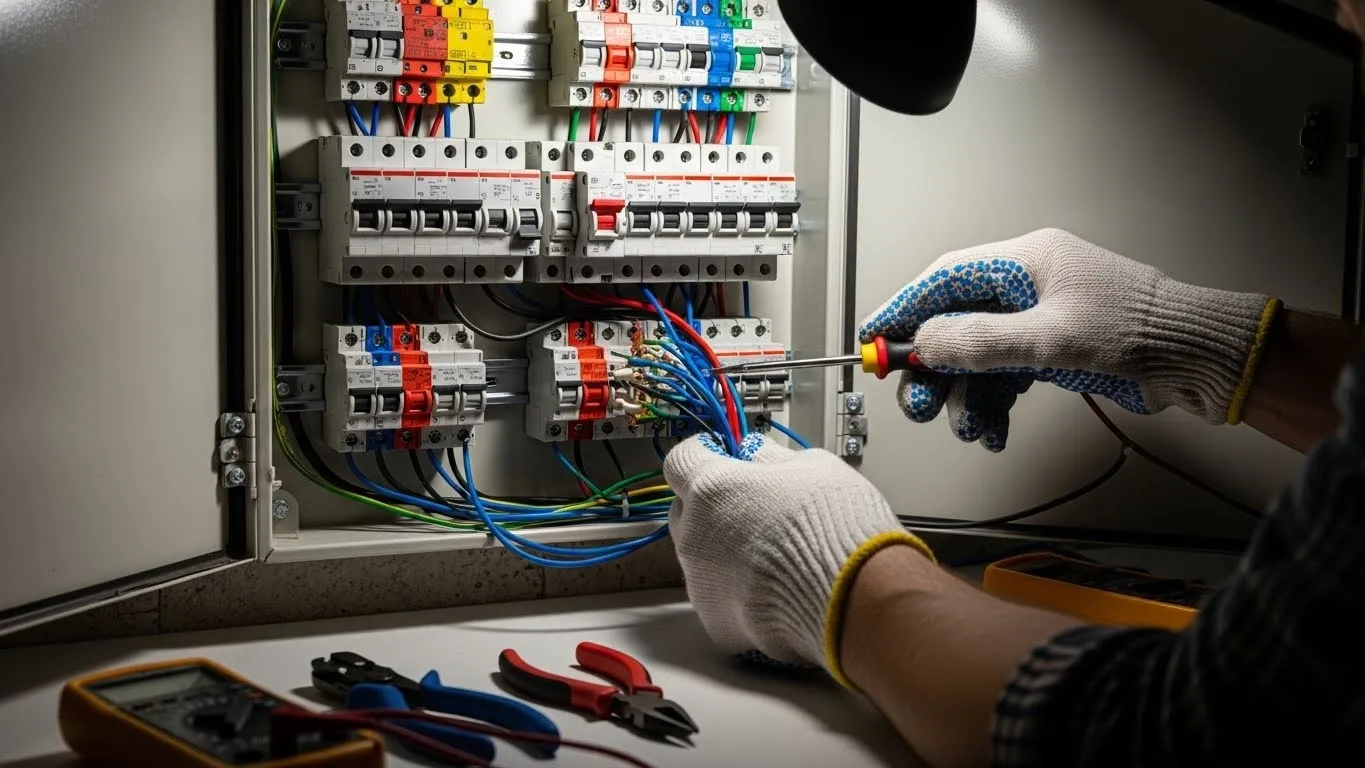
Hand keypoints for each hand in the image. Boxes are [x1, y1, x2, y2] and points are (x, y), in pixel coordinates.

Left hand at [663, 433, 932, 683]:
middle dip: (709, 503)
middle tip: (749, 503)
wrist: (859, 600)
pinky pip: (716, 596)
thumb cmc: (838, 529)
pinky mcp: (717, 623)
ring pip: (698, 556)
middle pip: (684, 510)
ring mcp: (702, 584)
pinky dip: (735, 589)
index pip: (681, 461)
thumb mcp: (814, 466)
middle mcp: (695, 537)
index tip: (718, 453)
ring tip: (769, 551)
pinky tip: (771, 586)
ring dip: (722, 548)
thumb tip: (755, 453)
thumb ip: (771, 457)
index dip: (702, 453)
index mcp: (713, 490)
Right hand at [858, 228, 1280, 451]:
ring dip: (965, 397)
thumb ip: (983, 341)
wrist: (1200, 361)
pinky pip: (1003, 378)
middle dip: (933, 367)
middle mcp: (1027, 288)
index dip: (904, 309)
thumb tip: (927, 341)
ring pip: (977, 359)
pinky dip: (993, 406)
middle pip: (955, 325)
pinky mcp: (1052, 354)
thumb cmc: (1141, 331)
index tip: (873, 339)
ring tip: (967, 427)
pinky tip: (993, 431)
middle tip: (917, 400)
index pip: (945, 280)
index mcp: (1026, 262)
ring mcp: (1038, 322)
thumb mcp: (1052, 338)